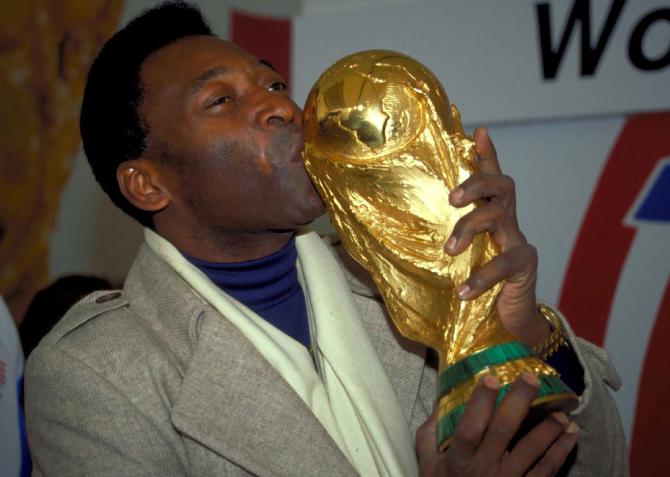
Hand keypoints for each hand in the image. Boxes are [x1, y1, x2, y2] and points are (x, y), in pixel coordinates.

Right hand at [416, 374, 578, 476]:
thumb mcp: (428, 465)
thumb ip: (429, 435)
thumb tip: (439, 402)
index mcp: (459, 460)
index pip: (470, 427)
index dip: (480, 403)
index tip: (490, 378)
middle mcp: (485, 469)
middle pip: (504, 430)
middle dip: (519, 402)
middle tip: (531, 378)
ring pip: (532, 450)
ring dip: (549, 427)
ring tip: (561, 410)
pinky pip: (547, 470)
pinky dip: (561, 451)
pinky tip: (572, 434)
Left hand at [445, 128, 548, 346]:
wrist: (508, 323)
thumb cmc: (477, 286)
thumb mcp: (455, 260)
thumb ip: (434, 244)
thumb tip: (386, 238)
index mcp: (490, 216)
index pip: (491, 178)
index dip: (487, 155)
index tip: (478, 131)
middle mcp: (507, 223)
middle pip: (502, 186)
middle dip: (476, 183)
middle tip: (452, 198)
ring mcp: (518, 241)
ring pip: (499, 216)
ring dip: (470, 227)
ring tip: (450, 249)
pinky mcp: (525, 266)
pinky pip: (505, 262)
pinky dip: (482, 276)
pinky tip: (463, 291)